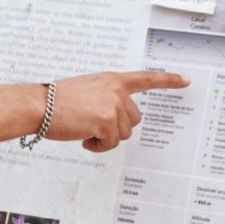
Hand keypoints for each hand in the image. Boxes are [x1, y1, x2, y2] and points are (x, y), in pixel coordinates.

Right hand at [45, 70, 189, 152]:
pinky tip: (82, 137)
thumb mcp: (86, 91)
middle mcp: (116, 90)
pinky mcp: (107, 121)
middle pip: (134, 120)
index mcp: (111, 80)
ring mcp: (113, 105)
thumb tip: (115, 119)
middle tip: (92, 126)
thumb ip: (106, 98)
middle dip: (116, 128)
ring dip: (105, 138)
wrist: (39, 105)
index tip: (185, 81)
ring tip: (84, 129)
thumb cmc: (56, 101)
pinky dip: (97, 146)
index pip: (145, 78)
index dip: (167, 80)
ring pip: (123, 134)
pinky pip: (111, 144)